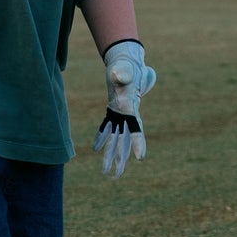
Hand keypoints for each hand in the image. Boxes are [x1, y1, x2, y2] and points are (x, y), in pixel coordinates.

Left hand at [93, 39, 155, 176]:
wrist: (127, 61)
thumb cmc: (126, 65)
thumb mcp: (125, 69)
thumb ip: (123, 74)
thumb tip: (118, 75)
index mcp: (131, 108)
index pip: (135, 128)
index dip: (138, 142)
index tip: (141, 158)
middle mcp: (127, 114)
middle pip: (124, 140)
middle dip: (121, 157)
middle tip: (116, 175)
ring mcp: (120, 114)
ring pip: (116, 138)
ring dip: (111, 154)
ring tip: (106, 171)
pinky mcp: (113, 110)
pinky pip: (108, 127)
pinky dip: (102, 137)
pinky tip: (95, 148)